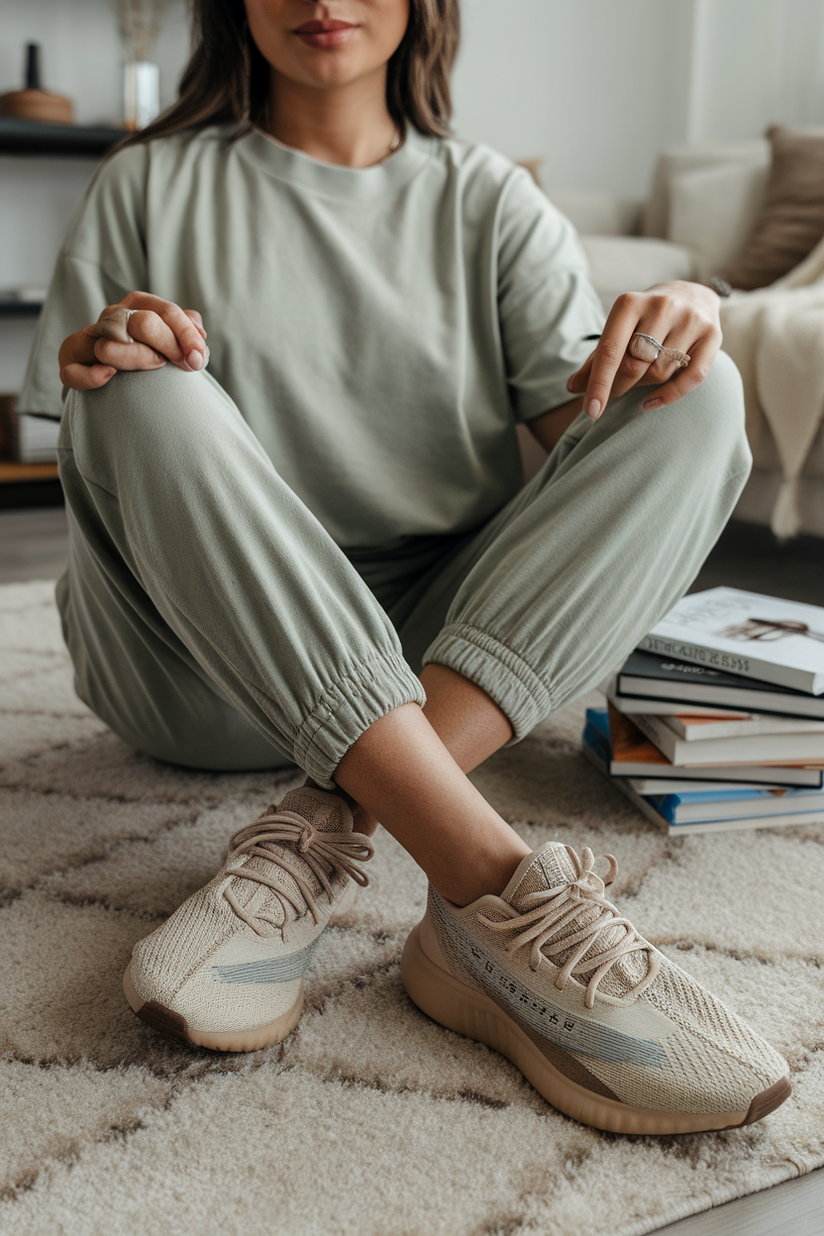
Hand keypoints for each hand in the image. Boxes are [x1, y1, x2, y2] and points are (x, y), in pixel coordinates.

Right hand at [58, 291, 208, 390]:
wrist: (122, 382)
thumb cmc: (153, 355)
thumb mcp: (173, 338)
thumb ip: (187, 331)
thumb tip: (199, 332)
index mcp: (137, 305)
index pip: (166, 312)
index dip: (187, 336)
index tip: (198, 359)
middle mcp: (112, 317)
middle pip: (142, 323)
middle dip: (169, 346)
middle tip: (183, 365)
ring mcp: (89, 339)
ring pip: (109, 346)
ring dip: (137, 358)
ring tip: (155, 369)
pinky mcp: (71, 364)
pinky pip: (72, 370)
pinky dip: (90, 375)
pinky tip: (109, 376)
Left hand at [566, 281, 721, 418]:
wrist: (691, 295)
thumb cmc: (644, 321)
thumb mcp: (618, 331)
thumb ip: (596, 359)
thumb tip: (573, 388)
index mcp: (630, 303)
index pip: (611, 351)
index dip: (598, 385)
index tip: (590, 412)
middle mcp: (661, 306)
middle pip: (634, 366)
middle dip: (619, 387)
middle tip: (616, 391)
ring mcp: (690, 319)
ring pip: (660, 373)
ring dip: (644, 387)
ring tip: (640, 379)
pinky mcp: (713, 334)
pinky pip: (691, 378)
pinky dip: (670, 396)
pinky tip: (651, 402)